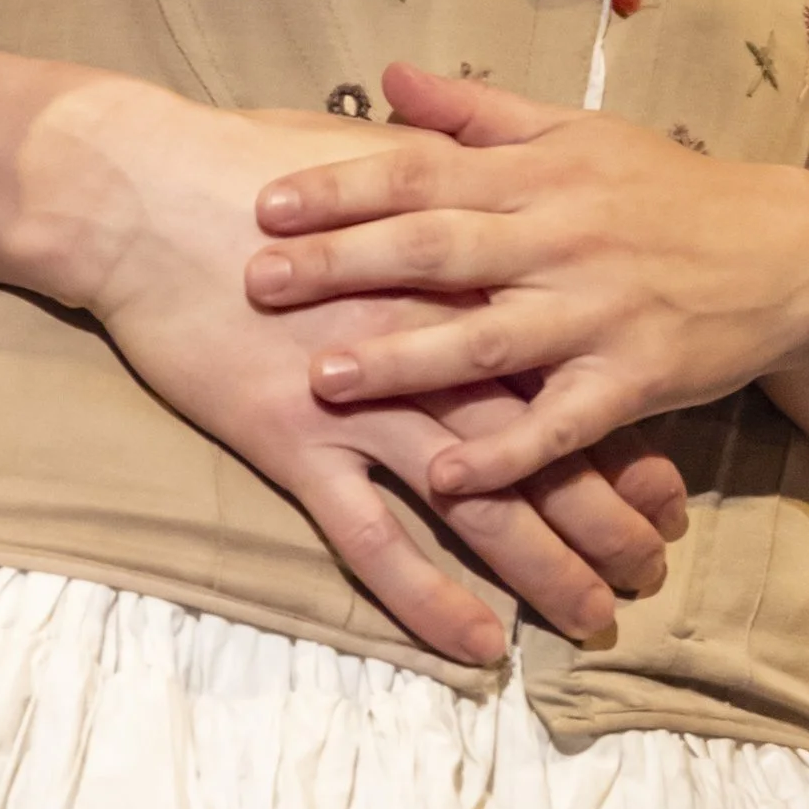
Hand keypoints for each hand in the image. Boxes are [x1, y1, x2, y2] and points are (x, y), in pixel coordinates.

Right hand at [21, 79, 686, 663]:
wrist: (140, 194)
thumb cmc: (250, 168)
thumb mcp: (365, 162)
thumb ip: (440, 183)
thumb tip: (487, 189)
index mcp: (451, 278)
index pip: (562, 369)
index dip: (622, 431)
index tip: (668, 484)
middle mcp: (426, 345)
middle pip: (543, 442)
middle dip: (607, 514)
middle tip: (652, 571)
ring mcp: (362, 399)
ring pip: (481, 501)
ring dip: (546, 567)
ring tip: (596, 620)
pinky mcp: (296, 441)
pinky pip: (375, 538)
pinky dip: (431, 597)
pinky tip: (479, 646)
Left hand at [249, 64, 808, 503]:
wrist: (784, 253)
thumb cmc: (664, 188)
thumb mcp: (575, 130)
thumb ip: (476, 110)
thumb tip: (387, 74)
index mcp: (537, 174)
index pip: (422, 172)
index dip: (343, 186)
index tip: (266, 203)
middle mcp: (558, 238)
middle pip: (437, 249)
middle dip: (344, 265)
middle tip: (258, 281)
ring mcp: (595, 312)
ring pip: (485, 340)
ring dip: (403, 361)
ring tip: (324, 379)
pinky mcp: (632, 381)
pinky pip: (558, 424)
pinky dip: (502, 451)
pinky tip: (443, 474)